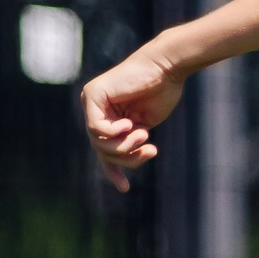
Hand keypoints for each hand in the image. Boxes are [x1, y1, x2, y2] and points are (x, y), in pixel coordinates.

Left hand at [82, 53, 186, 192]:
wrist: (166, 68)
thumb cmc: (162, 92)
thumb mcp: (143, 126)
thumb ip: (129, 141)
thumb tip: (116, 161)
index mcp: (110, 117)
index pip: (105, 150)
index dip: (113, 171)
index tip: (125, 189)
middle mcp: (97, 110)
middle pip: (102, 149)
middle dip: (126, 156)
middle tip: (149, 149)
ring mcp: (92, 101)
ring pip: (98, 142)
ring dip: (124, 146)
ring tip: (144, 136)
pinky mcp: (93, 95)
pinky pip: (97, 127)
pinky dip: (114, 132)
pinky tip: (130, 125)